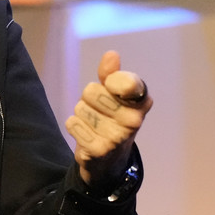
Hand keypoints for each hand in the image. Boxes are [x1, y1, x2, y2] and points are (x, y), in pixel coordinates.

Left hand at [65, 50, 151, 186]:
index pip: (127, 82)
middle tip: (99, 110)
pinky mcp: (99, 150)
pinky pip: (72, 123)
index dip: (112, 81)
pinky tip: (87, 135)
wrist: (109, 159)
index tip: (112, 87)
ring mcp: (117, 137)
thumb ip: (110, 74)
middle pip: (91, 91)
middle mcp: (134, 120)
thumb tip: (111, 54)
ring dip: (81, 114)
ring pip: (80, 107)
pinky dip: (75, 127)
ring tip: (93, 124)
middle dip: (89, 98)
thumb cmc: (112, 118)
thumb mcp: (113, 95)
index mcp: (142, 102)